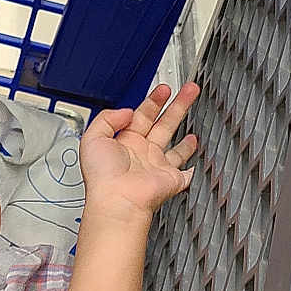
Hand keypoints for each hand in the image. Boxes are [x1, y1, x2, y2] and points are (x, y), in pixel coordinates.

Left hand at [79, 82, 198, 223]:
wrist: (118, 200)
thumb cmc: (103, 177)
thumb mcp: (93, 137)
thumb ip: (107, 118)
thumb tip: (126, 112)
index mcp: (125, 143)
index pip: (142, 115)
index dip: (153, 101)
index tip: (163, 90)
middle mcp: (142, 154)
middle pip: (163, 123)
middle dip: (176, 104)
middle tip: (187, 90)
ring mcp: (157, 166)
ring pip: (176, 143)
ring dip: (184, 126)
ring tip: (195, 112)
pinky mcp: (171, 179)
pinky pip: (185, 173)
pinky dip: (192, 165)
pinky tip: (197, 154)